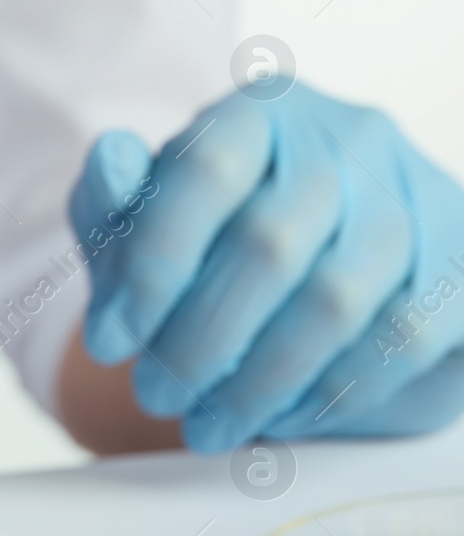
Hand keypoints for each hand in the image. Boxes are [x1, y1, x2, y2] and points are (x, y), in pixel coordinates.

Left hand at [70, 85, 463, 453]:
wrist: (300, 270)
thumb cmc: (200, 239)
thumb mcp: (137, 216)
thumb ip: (115, 194)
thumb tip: (111, 157)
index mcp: (259, 111)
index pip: (205, 173)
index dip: (152, 267)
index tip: (108, 344)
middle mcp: (347, 137)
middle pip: (269, 245)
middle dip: (198, 341)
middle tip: (156, 397)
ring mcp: (414, 194)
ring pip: (336, 301)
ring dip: (260, 380)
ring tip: (207, 424)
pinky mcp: (459, 259)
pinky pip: (401, 338)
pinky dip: (330, 391)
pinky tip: (280, 418)